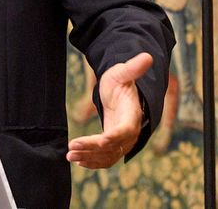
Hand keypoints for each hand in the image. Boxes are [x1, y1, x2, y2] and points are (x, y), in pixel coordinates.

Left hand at [66, 52, 152, 168]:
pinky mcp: (114, 145)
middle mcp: (130, 132)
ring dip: (89, 158)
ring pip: (108, 156)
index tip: (98, 141)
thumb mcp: (122, 72)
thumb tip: (148, 56)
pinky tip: (78, 160)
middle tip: (71, 150)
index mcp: (133, 115)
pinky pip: (106, 158)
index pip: (124, 131)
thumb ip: (133, 68)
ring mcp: (123, 141)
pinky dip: (93, 162)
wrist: (120, 92)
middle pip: (113, 147)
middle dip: (92, 150)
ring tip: (70, 156)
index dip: (112, 137)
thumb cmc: (120, 81)